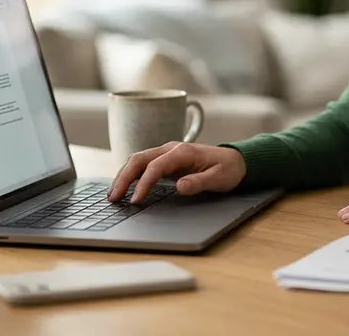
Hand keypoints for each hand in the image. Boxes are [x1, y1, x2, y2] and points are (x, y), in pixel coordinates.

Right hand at [107, 142, 245, 203]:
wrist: (235, 160)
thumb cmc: (228, 169)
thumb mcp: (219, 179)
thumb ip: (199, 182)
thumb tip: (180, 186)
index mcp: (182, 152)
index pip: (155, 167)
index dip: (143, 184)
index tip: (136, 200)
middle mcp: (170, 149)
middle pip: (139, 159)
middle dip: (123, 177)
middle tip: (113, 198)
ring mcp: (166, 153)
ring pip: (137, 160)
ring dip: (123, 175)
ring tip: (113, 194)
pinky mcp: (165, 159)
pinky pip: (142, 164)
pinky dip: (130, 174)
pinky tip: (123, 187)